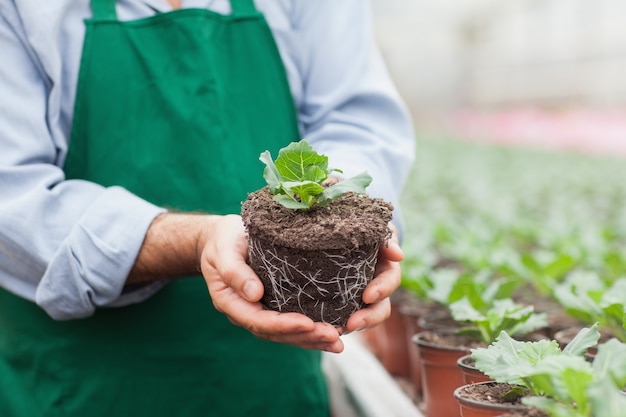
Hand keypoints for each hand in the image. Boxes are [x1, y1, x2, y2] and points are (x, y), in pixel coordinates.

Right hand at [199, 215, 344, 351]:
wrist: (222, 239)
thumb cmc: (223, 241)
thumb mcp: (224, 251)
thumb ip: (235, 272)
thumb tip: (254, 294)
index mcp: (231, 302)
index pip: (259, 321)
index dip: (283, 325)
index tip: (308, 323)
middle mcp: (246, 313)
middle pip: (276, 333)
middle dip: (306, 336)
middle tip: (333, 337)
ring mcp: (260, 312)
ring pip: (286, 334)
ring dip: (313, 339)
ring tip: (338, 342)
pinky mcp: (273, 306)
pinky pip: (292, 324)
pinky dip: (312, 331)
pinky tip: (333, 334)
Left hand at [339, 222, 403, 334]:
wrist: (344, 229)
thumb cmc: (364, 227)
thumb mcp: (376, 227)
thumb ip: (386, 238)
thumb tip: (398, 255)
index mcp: (386, 268)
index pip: (389, 281)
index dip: (382, 290)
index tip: (368, 296)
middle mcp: (376, 287)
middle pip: (379, 308)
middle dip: (368, 318)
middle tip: (352, 324)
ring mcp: (359, 297)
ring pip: (361, 317)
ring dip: (351, 326)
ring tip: (336, 332)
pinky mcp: (341, 301)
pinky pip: (340, 316)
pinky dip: (333, 324)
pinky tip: (322, 330)